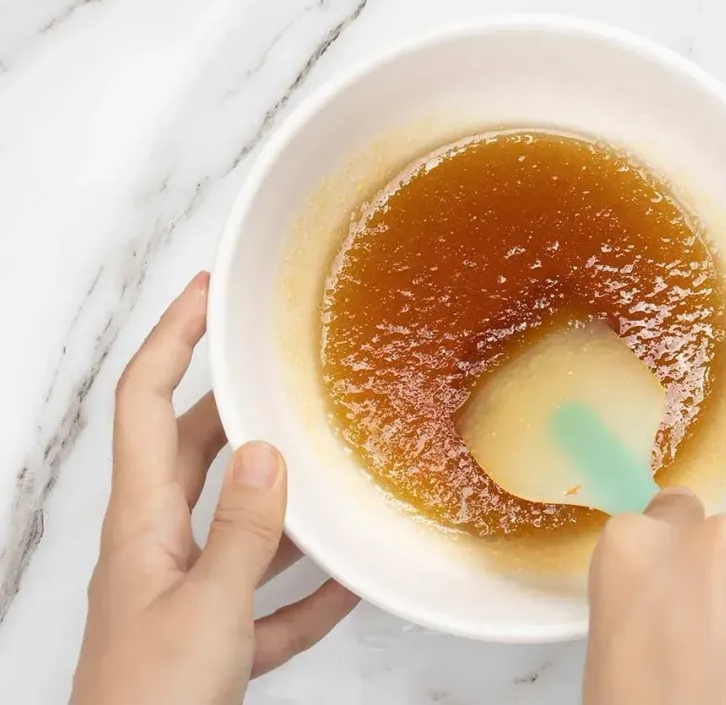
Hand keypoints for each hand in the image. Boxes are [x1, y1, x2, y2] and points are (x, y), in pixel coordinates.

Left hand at [71, 273, 359, 704]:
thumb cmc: (150, 702)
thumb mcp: (207, 609)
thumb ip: (243, 532)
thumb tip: (266, 455)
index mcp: (140, 527)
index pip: (145, 406)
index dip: (172, 341)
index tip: (206, 295)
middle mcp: (157, 550)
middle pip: (193, 455)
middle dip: (236, 410)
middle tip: (282, 376)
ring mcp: (186, 595)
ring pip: (237, 525)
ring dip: (282, 501)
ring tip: (331, 472)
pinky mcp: (214, 640)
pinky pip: (267, 598)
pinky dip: (307, 588)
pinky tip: (352, 580)